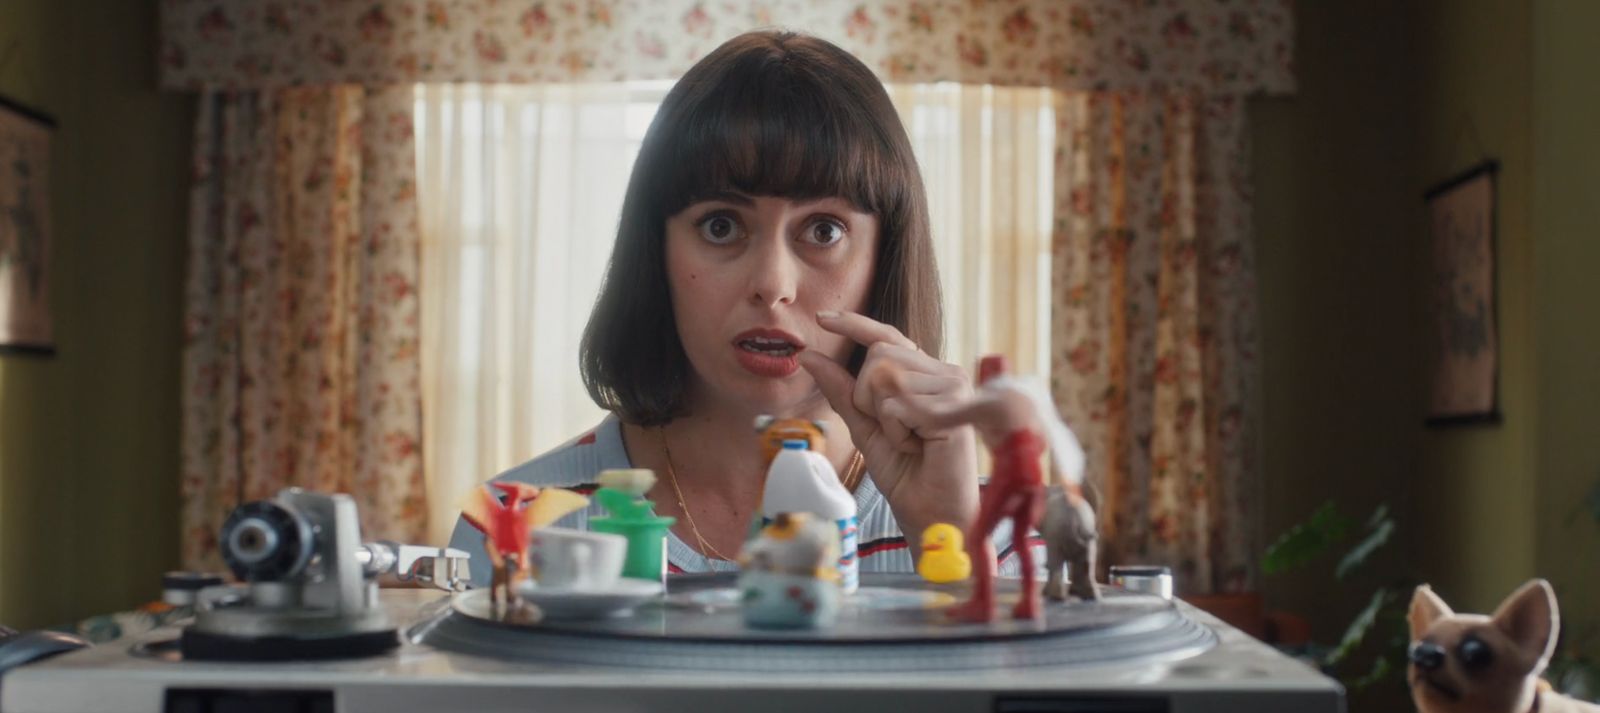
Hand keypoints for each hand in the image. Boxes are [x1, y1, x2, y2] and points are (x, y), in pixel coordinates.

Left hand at [797, 311, 979, 541]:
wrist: (931, 512)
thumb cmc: (906, 472)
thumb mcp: (864, 426)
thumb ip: (842, 390)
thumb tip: (809, 355)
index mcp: (925, 374)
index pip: (887, 337)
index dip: (855, 324)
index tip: (822, 318)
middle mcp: (943, 372)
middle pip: (879, 355)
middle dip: (866, 395)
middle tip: (890, 429)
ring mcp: (952, 386)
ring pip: (885, 377)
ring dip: (883, 417)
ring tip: (908, 440)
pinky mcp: (953, 405)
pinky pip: (896, 404)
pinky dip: (895, 431)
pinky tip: (918, 447)